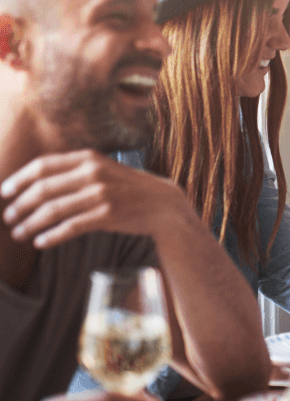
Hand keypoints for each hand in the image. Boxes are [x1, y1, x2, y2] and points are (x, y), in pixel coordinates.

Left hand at [1, 150, 189, 248]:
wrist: (162, 204)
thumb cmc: (128, 188)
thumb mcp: (104, 169)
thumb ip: (75, 171)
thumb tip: (36, 183)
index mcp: (89, 158)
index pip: (43, 166)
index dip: (19, 180)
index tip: (5, 192)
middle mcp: (93, 173)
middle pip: (43, 189)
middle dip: (20, 205)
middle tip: (9, 218)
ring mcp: (101, 194)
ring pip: (52, 210)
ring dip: (30, 224)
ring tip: (19, 233)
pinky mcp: (107, 215)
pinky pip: (70, 227)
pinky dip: (50, 236)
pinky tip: (40, 242)